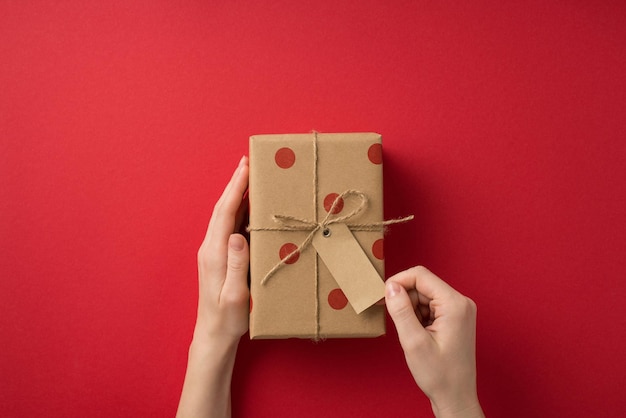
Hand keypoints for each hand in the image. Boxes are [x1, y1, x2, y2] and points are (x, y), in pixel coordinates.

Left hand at [177, 156, 249, 417]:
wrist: (214, 334)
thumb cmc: (228, 318)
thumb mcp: (234, 294)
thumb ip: (235, 264)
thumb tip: (237, 234)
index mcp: (214, 252)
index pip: (225, 212)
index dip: (235, 187)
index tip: (245, 166)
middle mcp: (211, 247)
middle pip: (223, 207)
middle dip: (235, 183)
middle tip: (248, 161)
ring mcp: (213, 251)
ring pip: (225, 215)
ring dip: (236, 194)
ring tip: (250, 177)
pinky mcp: (219, 257)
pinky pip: (228, 226)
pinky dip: (238, 210)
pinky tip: (248, 206)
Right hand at [385, 266, 483, 417]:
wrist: (455, 397)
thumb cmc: (439, 375)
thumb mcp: (413, 342)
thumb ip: (401, 311)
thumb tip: (390, 287)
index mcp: (455, 304)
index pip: (421, 275)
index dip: (398, 282)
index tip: (383, 297)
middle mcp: (461, 302)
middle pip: (422, 284)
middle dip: (405, 300)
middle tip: (399, 324)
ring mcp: (459, 310)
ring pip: (424, 295)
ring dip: (411, 310)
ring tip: (413, 334)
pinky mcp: (455, 317)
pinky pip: (430, 306)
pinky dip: (418, 316)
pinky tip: (419, 335)